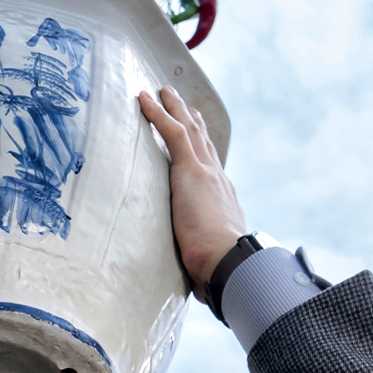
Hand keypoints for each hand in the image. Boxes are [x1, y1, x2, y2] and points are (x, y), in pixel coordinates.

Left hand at [137, 86, 248, 288]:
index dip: (202, 149)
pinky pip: (173, 133)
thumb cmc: (218, 270)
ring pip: (189, 130)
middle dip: (190, 119)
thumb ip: (197, 259)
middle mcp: (217, 180)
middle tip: (181, 101)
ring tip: (162, 90)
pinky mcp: (191, 171)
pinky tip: (144, 98)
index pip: (210, 167)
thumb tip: (192, 281)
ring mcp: (206, 173)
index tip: (196, 136)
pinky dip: (157, 114)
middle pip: (202, 141)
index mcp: (222, 199)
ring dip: (174, 108)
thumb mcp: (206, 258)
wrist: (228, 263)